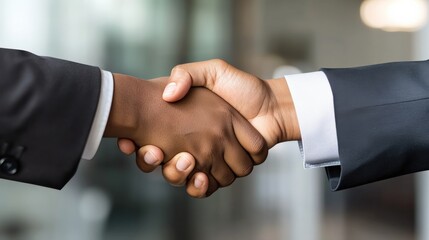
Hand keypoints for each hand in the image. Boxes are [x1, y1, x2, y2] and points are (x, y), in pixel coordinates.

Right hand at [105, 74, 267, 196]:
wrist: (271, 106)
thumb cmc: (242, 87)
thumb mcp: (212, 71)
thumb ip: (187, 74)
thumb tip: (167, 94)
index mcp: (183, 124)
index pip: (149, 139)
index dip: (137, 144)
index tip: (129, 141)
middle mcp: (190, 143)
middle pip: (160, 161)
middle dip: (152, 161)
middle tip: (155, 152)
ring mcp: (206, 159)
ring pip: (180, 177)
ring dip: (175, 173)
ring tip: (184, 160)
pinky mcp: (221, 172)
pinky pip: (204, 187)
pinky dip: (199, 186)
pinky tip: (199, 175)